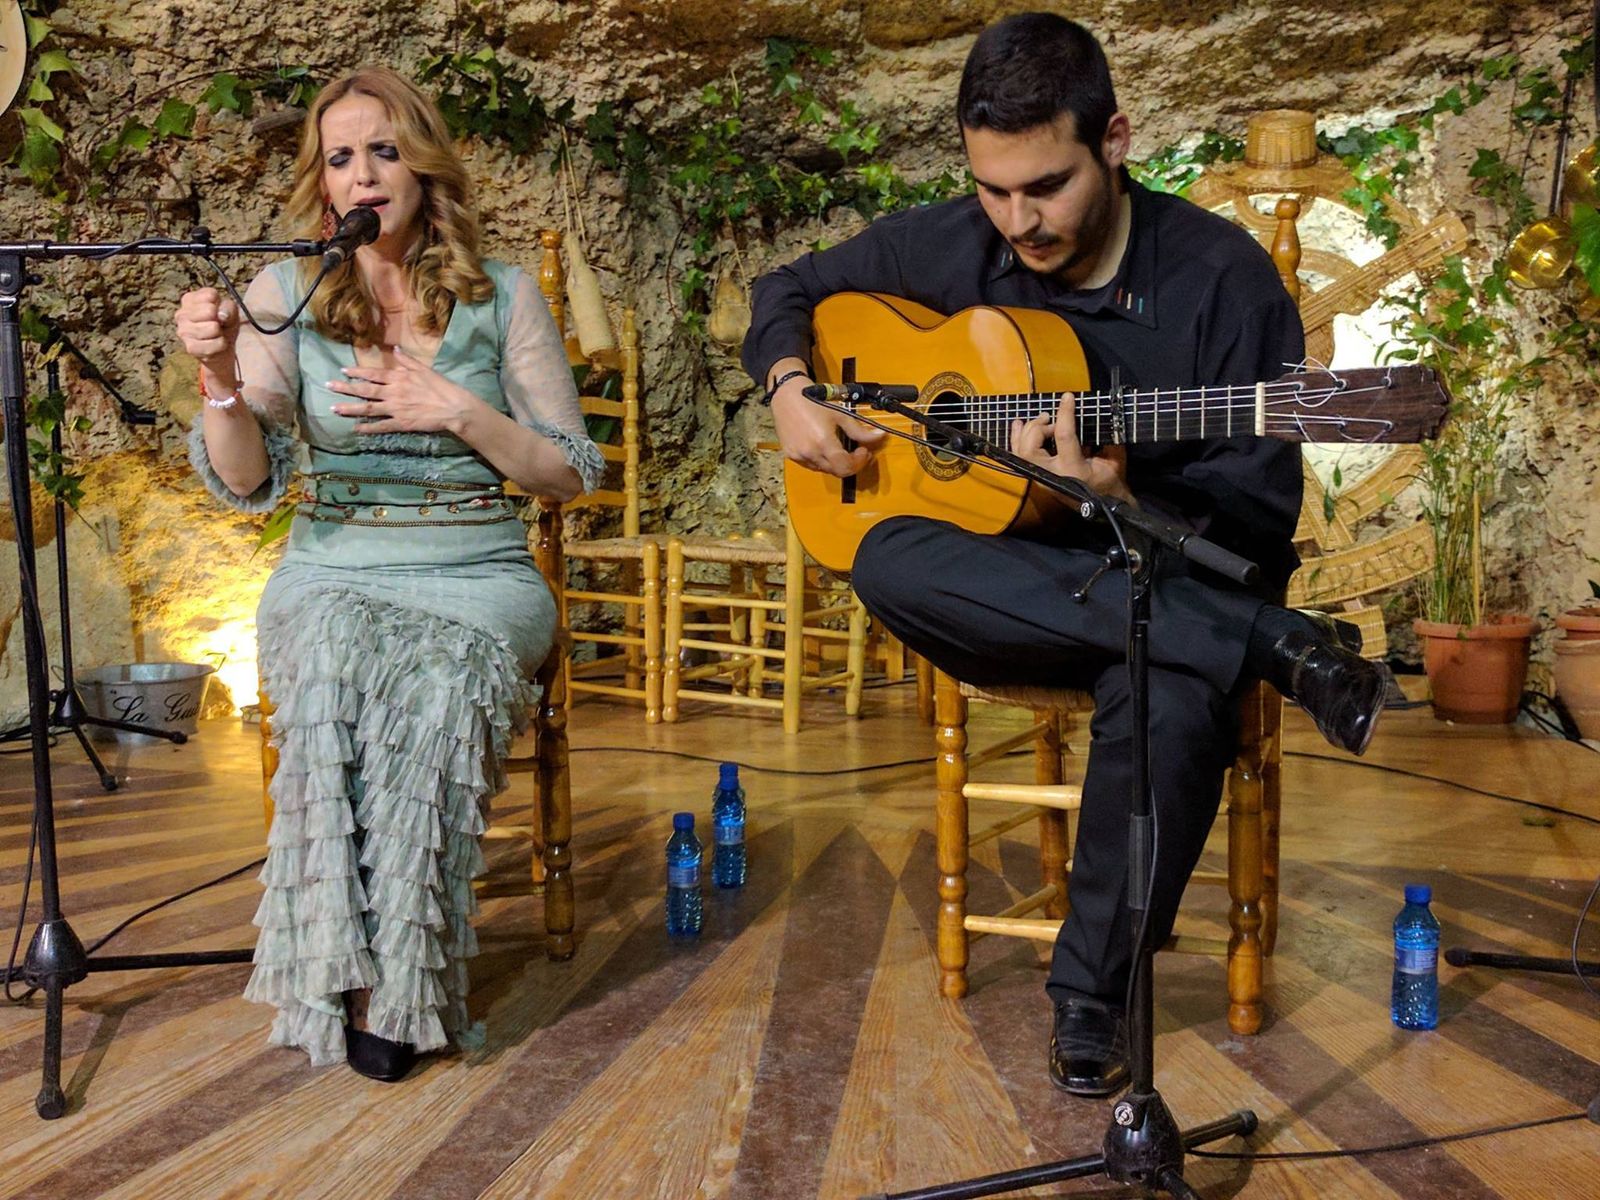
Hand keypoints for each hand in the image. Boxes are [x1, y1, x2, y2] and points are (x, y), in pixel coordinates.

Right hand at [174, 287, 240, 378]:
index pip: (210, 295)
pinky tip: (215, 344)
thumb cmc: (224, 324)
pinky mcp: (190, 347)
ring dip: (221, 333)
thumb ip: (228, 307)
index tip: (218, 311)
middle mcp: (181, 314)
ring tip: (217, 334)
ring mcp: (183, 331)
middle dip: (220, 319)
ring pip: (213, 328)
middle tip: (218, 325)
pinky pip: (214, 344)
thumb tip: (221, 315)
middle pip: (210, 311)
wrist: (221, 349)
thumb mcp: (230, 311)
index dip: (221, 304)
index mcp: (189, 299)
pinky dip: (221, 345)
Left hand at [328, 346, 476, 433]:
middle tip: (329, 386)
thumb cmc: (440, 386)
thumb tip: (395, 350)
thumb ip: (407, 360)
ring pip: (368, 408)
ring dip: (350, 408)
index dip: (357, 372)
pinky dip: (368, 427)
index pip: (373, 374)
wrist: (452, 407)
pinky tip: (356, 428)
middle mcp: (393, 392)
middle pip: (365, 390)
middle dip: (345, 388)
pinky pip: (381, 426)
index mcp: (398, 378)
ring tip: (334, 408)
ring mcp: (395, 409)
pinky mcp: (401, 423)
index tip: (343, 370)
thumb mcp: (424, 369)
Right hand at [770, 373, 886, 477]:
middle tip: (858, 452)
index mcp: (823, 442)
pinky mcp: (791, 455)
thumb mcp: (840, 414)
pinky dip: (822, 461)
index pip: (846, 467)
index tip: (864, 452)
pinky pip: (811, 465)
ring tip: (842, 449)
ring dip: (837, 463)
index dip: (859, 462)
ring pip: (825, 470)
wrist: (787, 395)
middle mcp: (810, 452)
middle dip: (851, 464)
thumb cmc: (811, 401)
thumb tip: (878, 436)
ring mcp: (799, 456)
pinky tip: (826, 448)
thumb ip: (860, 430)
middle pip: (837, 472)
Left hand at [1011, 392, 1134, 505]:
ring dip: (1028, 430)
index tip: (1067, 397)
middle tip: (1052, 418)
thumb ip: (1106, 437)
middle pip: (1031, 447)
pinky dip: (1017, 437)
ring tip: (1042, 419)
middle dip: (1039, 426)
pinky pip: (1019, 456)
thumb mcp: (1115, 459)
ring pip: (1021, 451)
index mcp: (1074, 470)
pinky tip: (1019, 423)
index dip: (1065, 413)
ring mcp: (1041, 478)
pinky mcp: (1037, 477)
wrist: (1104, 506)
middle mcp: (1052, 475)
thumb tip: (1097, 412)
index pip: (1063, 436)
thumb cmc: (1110, 481)